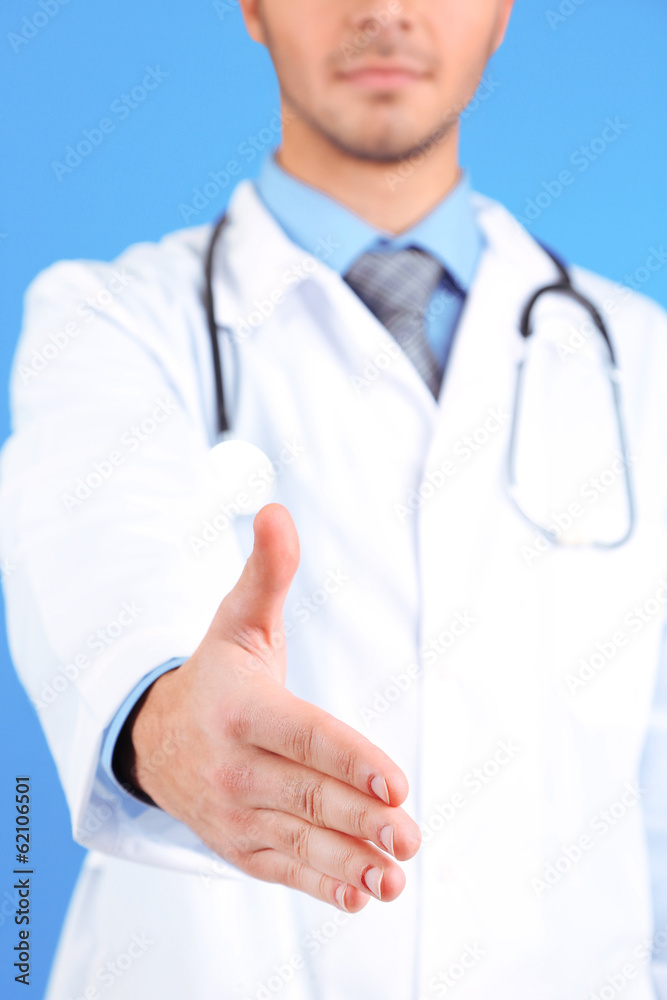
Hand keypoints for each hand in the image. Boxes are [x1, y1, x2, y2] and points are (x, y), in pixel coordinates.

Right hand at [129, 503, 420, 912]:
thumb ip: (266, 572)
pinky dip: (321, 884)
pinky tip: (359, 895)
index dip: (352, 760)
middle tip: (411, 835)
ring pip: (301, 840)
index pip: (306, 737)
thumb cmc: (216, 674)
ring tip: (395, 876)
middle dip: (362, 818)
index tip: (397, 783)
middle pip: (309, 795)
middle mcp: (236, 767)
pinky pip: (283, 868)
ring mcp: (236, 813)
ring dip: (351, 861)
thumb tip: (275, 509)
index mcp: (243, 710)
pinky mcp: (240, 847)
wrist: (154, 738)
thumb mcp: (239, 621)